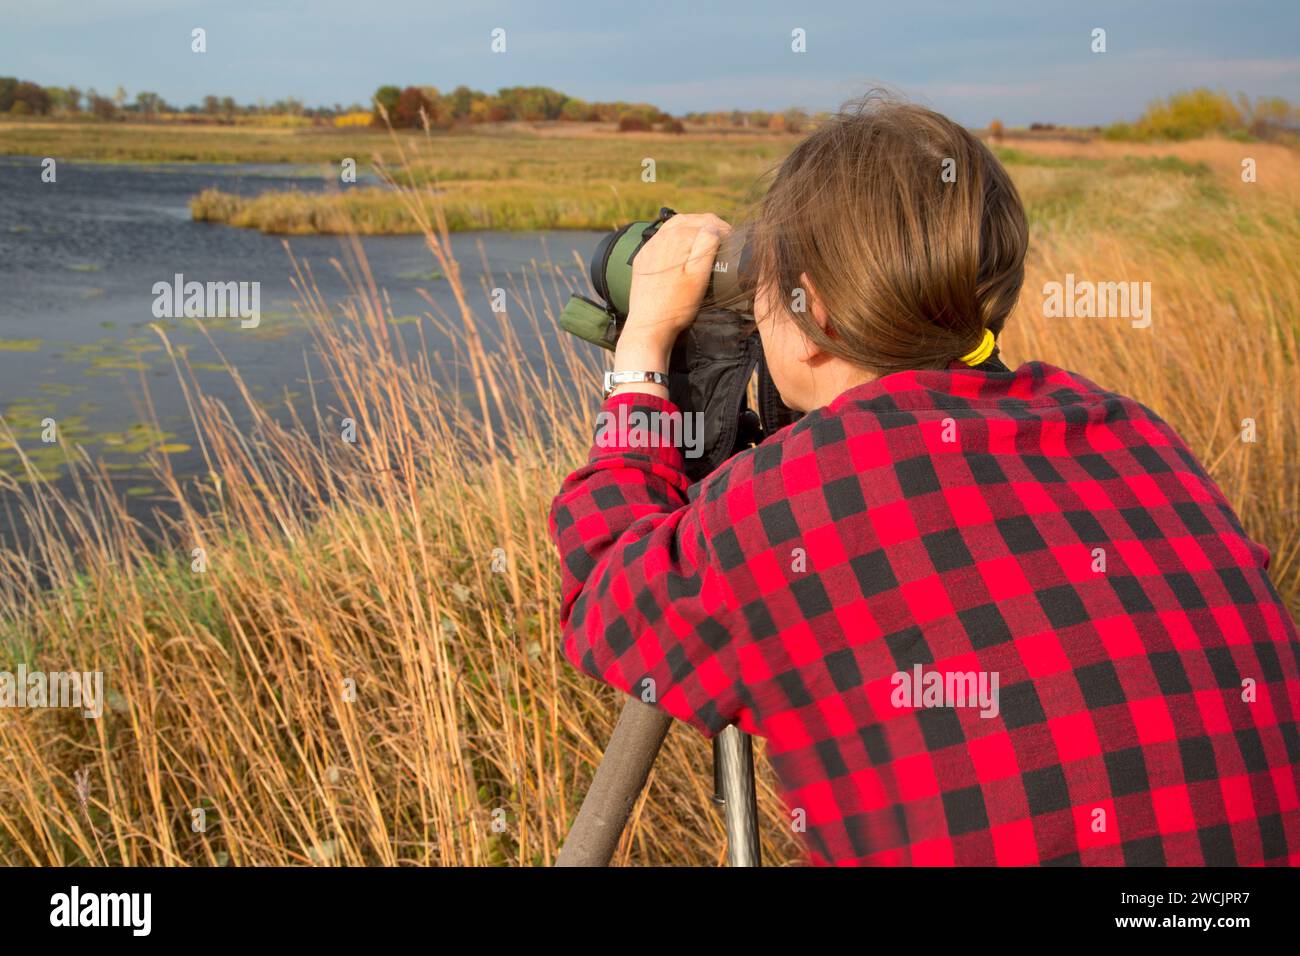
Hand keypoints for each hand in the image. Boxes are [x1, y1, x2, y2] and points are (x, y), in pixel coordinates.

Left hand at [618, 212, 731, 365]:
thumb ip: (707, 246)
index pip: (708, 222)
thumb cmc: (677, 306)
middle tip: (724, 239)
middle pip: (691, 220)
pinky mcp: (643, 258)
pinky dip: (676, 236)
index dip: (725, 229)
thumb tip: (713, 227)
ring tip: (707, 239)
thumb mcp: (699, 275)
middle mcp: (660, 238)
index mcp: (677, 238)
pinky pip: (661, 237)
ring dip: (693, 227)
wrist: (648, 327)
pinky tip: (684, 247)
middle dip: (710, 225)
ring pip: (675, 226)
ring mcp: (649, 247)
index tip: (735, 241)